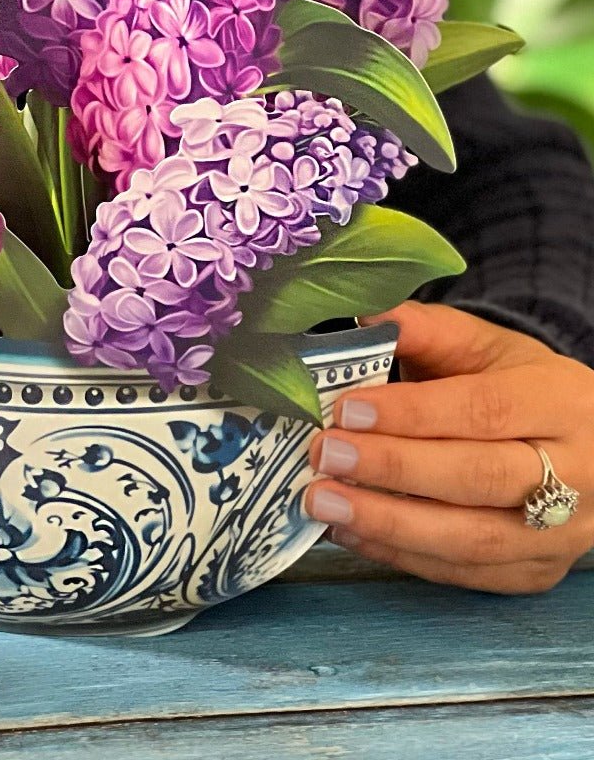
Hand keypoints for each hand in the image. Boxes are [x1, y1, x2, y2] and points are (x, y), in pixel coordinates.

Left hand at [302, 300, 593, 593]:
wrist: (582, 442)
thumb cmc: (519, 385)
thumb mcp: (486, 346)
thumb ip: (428, 329)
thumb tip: (366, 318)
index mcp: (561, 404)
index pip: (484, 410)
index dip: (413, 413)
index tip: (347, 410)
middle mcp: (576, 475)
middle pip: (478, 478)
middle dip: (394, 469)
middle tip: (325, 456)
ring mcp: (562, 534)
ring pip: (471, 539)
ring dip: (388, 524)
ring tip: (324, 503)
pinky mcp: (537, 573)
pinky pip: (464, 573)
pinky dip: (401, 555)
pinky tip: (350, 531)